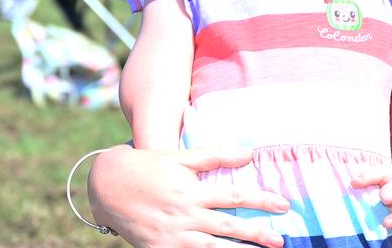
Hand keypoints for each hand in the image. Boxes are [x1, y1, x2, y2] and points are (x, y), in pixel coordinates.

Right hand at [87, 144, 289, 247]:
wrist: (107, 186)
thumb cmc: (148, 167)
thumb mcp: (181, 157)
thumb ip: (215, 156)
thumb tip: (250, 153)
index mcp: (192, 192)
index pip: (236, 198)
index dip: (262, 201)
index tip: (284, 205)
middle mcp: (185, 216)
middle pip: (228, 228)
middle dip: (257, 235)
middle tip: (280, 240)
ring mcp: (172, 237)